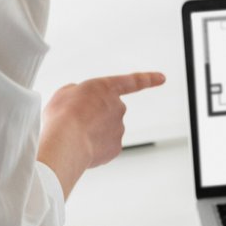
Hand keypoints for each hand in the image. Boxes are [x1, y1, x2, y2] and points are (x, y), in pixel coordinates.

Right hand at [36, 71, 164, 196]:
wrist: (67, 141)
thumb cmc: (64, 115)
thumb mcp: (65, 92)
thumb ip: (78, 92)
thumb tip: (81, 101)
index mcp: (107, 88)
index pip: (132, 81)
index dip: (148, 79)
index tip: (161, 78)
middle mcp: (118, 107)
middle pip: (108, 111)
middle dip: (95, 117)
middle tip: (76, 121)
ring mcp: (119, 128)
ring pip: (105, 130)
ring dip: (92, 132)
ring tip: (74, 135)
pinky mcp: (115, 147)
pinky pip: (104, 146)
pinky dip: (93, 147)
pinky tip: (80, 146)